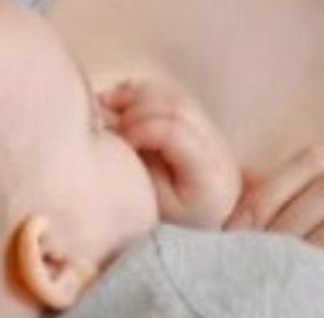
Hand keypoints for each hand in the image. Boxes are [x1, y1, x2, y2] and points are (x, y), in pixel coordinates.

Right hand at [101, 78, 241, 228]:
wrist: (210, 216)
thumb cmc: (180, 218)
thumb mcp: (159, 204)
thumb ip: (142, 168)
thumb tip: (116, 130)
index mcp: (208, 171)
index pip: (175, 132)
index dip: (142, 128)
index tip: (120, 140)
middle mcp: (216, 144)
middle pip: (177, 106)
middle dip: (138, 108)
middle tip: (108, 121)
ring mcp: (211, 129)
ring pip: (175, 96)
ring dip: (139, 96)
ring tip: (107, 104)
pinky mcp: (201, 121)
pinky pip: (173, 96)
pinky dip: (145, 93)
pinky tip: (119, 99)